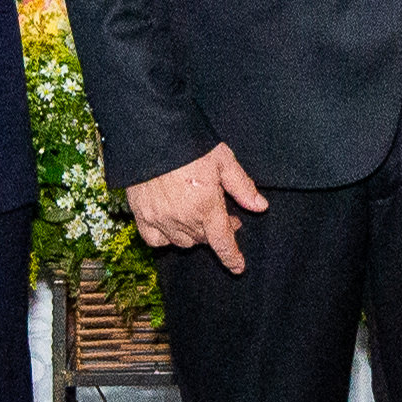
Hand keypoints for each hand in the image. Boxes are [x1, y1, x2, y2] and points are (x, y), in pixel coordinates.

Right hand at [127, 142, 266, 273]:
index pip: (223, 243)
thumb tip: (261, 207)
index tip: (238, 267)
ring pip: (182, 242)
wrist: (150, 135)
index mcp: (206, 206)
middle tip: (225, 216)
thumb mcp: (223, 160)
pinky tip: (173, 224)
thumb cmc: (189, 144)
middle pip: (204, 240)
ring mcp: (159, 218)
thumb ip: (242, 186)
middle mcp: (182, 218)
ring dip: (194, 234)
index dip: (232, 258)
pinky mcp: (140, 214)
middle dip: (217, 232)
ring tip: (199, 216)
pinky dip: (166, 237)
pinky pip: (155, 240)